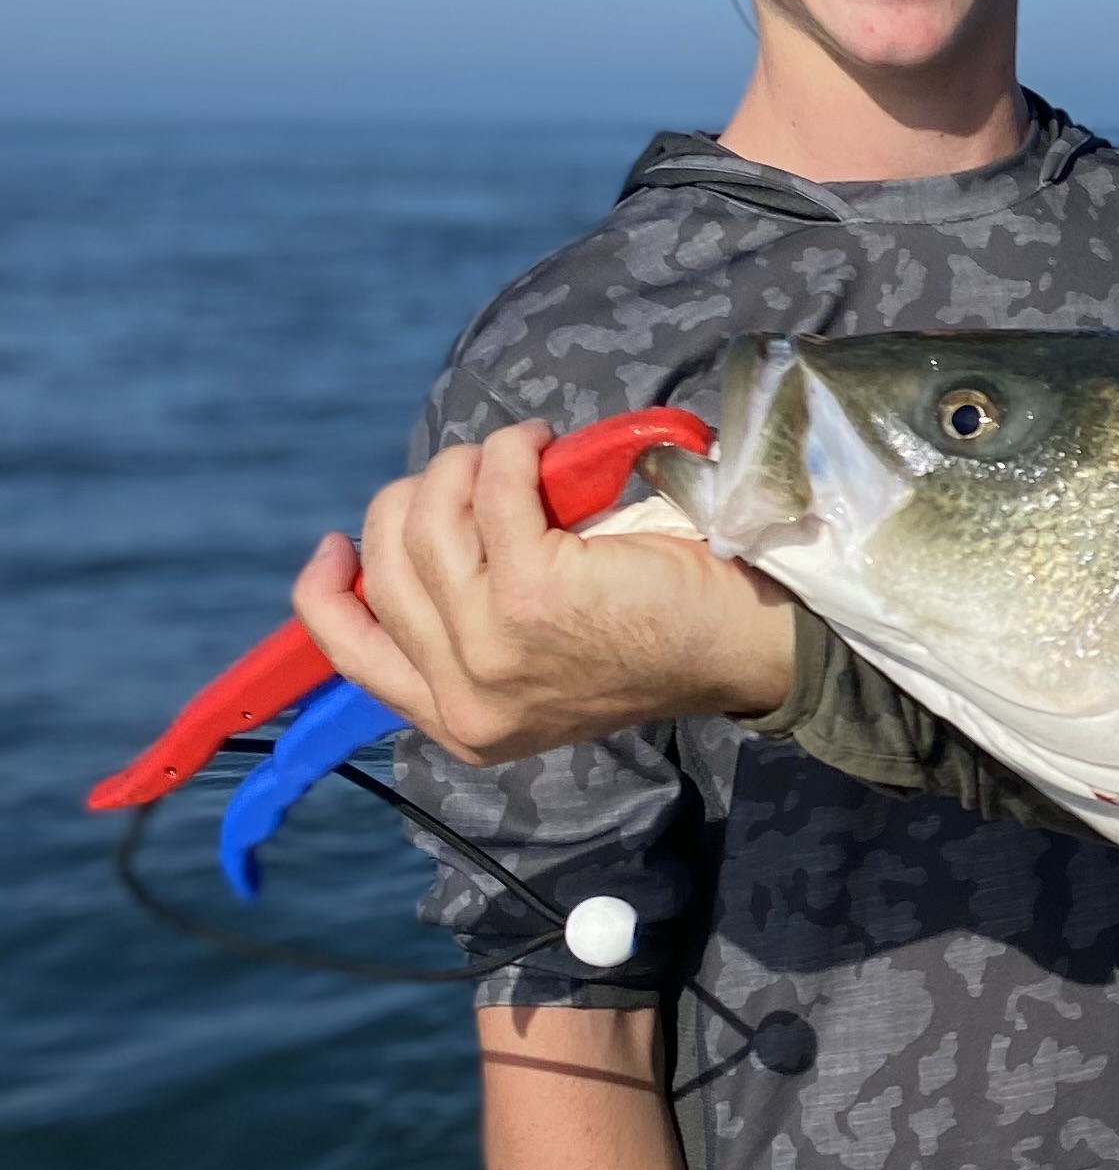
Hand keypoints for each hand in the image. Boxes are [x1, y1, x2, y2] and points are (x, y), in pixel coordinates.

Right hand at [293, 422, 797, 760]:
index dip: (326, 588)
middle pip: (383, 566)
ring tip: (518, 456)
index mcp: (458, 723)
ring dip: (465, 465)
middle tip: (478, 476)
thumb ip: (464, 623)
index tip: (339, 543)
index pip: (349, 651)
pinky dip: (511, 451)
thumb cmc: (648, 632)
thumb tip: (404, 539)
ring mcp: (492, 649)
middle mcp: (465, 697)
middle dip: (417, 499)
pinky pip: (489, 489)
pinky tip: (544, 446)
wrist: (740, 646)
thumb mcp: (535, 655)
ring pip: (425, 520)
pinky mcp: (532, 595)